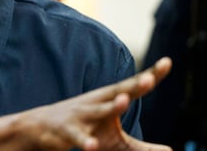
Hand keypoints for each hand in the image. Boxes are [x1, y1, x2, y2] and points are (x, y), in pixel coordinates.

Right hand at [0, 57, 172, 150]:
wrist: (38, 127)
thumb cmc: (84, 130)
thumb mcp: (114, 141)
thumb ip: (142, 147)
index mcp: (109, 100)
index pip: (133, 86)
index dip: (151, 75)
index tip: (168, 62)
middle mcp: (97, 103)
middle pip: (118, 93)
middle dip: (133, 87)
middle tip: (148, 80)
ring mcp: (81, 116)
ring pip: (98, 111)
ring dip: (111, 106)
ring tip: (123, 101)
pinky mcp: (67, 132)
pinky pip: (78, 138)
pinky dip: (86, 141)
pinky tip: (92, 145)